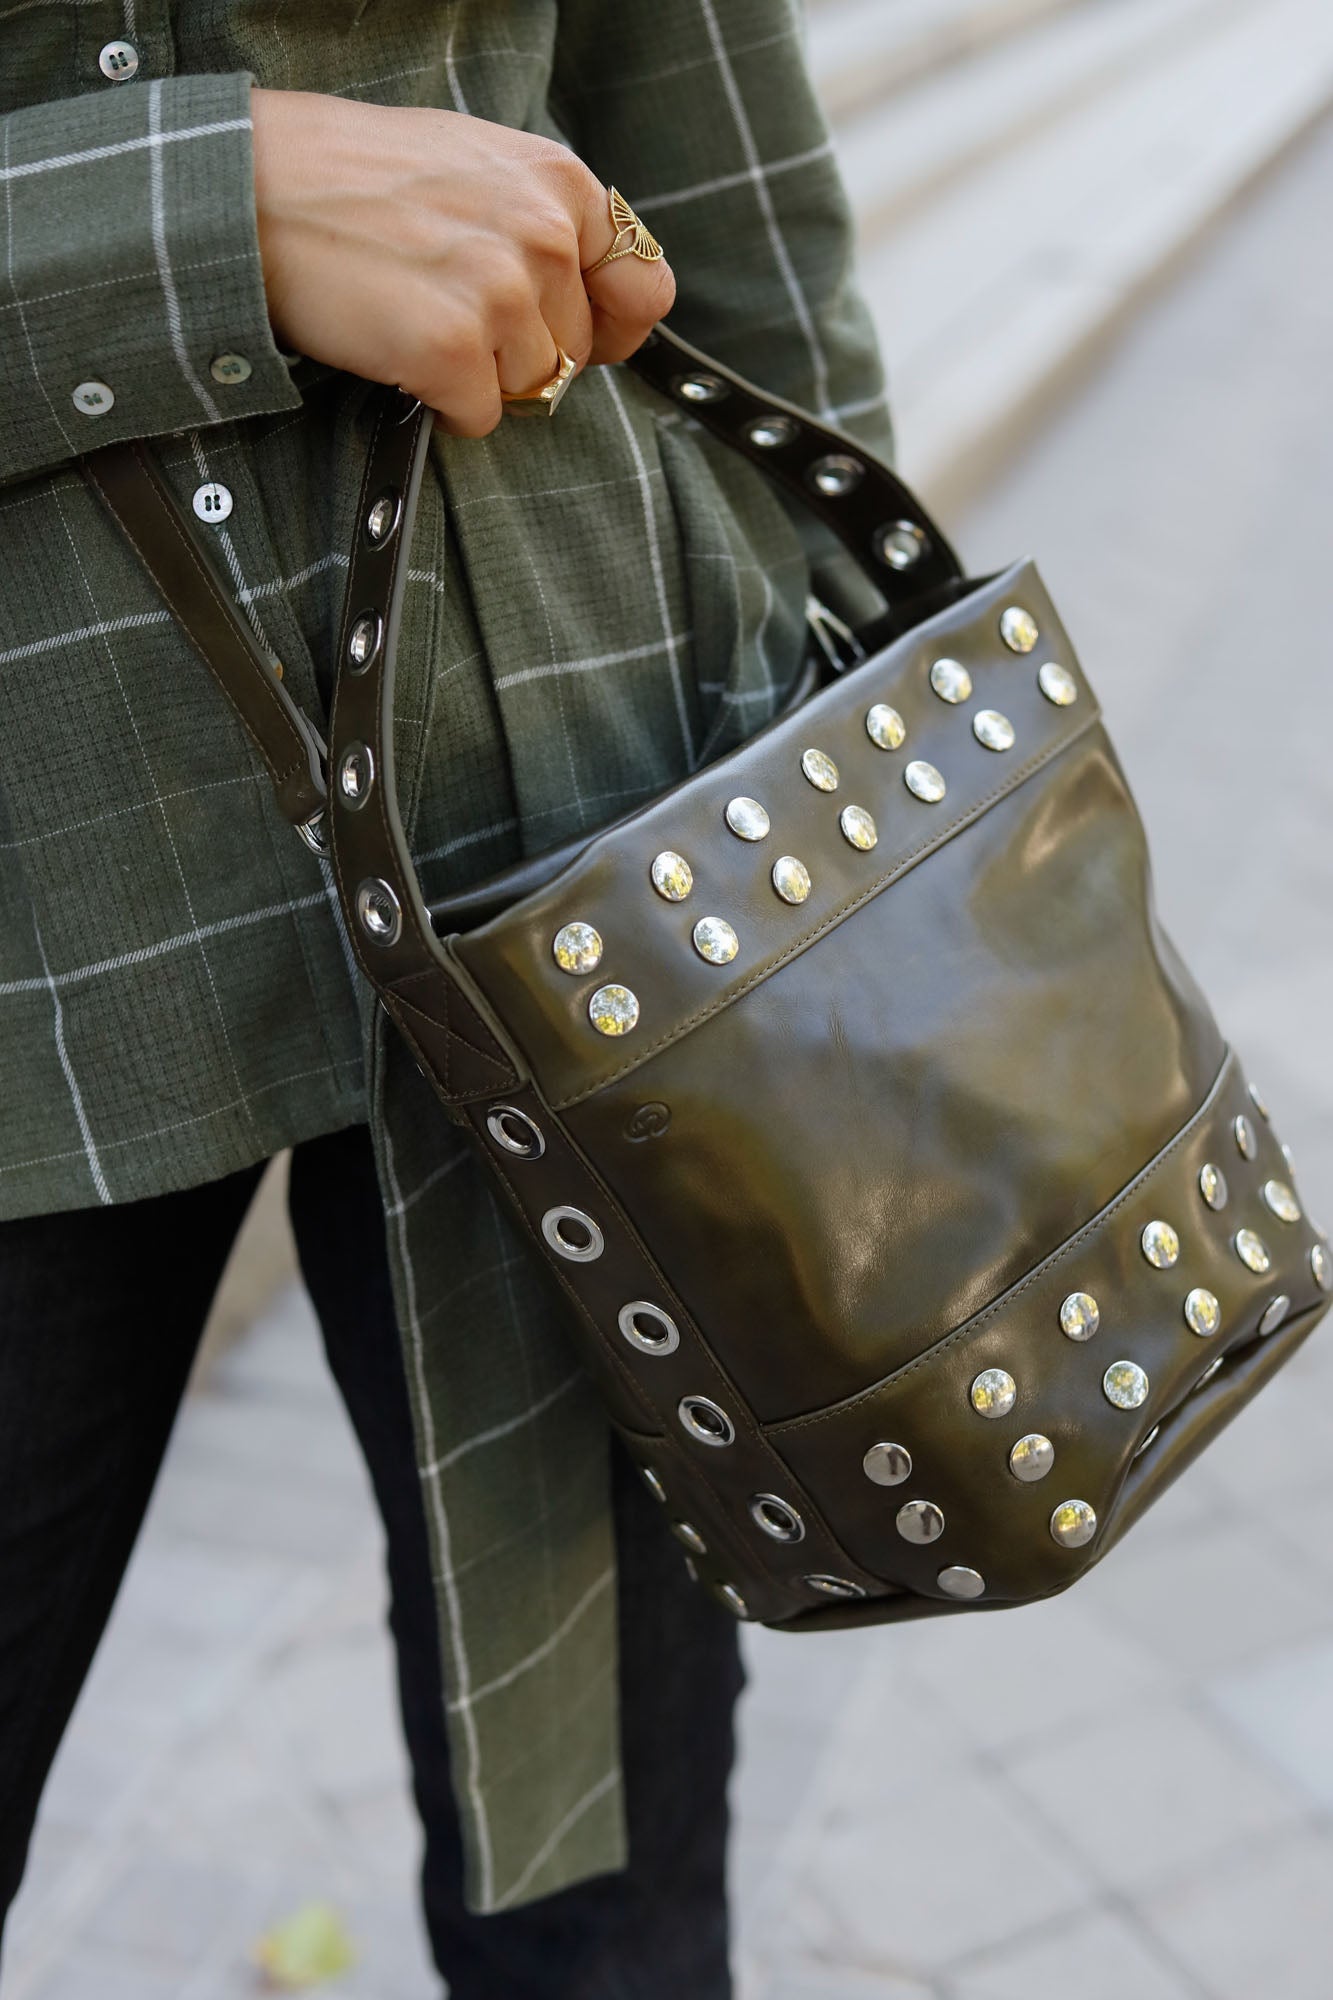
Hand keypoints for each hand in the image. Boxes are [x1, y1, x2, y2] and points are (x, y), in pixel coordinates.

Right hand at [250, 89, 675, 434]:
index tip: (574, 335)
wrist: (252, 185)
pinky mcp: (451, 349)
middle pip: (575, 351)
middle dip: (521, 350)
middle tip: (448, 310)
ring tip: (415, 319)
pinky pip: (478, 418)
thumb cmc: (353, 175)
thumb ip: (543, 220)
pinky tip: (397, 352)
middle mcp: (543, 236)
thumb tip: (593, 296)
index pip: (643, 288)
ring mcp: (499, 294)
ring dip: (477, 376)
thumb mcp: (477, 164)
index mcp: (559, 184)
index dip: (609, 326)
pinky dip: (440, 404)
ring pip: (529, 388)